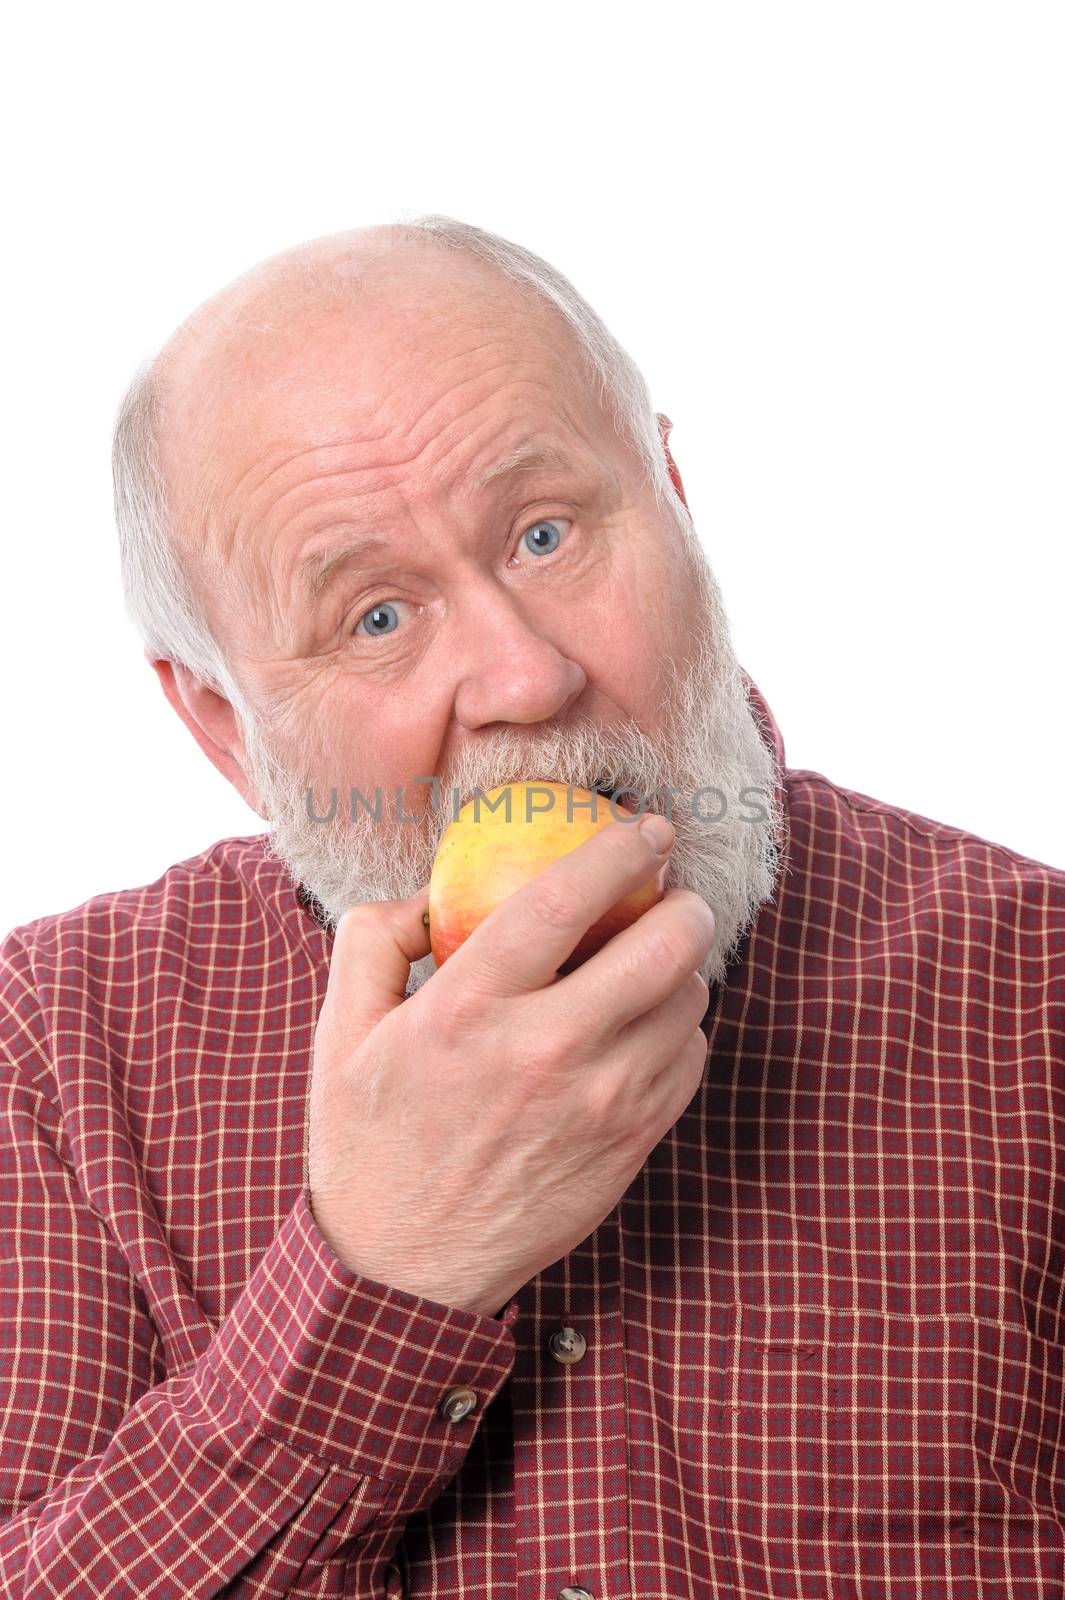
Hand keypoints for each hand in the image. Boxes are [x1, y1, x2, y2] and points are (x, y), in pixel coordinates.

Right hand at [306, 813, 714, 1316]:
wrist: (403, 1272)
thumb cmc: (369, 1140)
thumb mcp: (342, 1030)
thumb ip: (376, 936)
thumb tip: (434, 887)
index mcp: (466, 1009)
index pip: (562, 899)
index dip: (618, 848)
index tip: (645, 827)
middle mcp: (543, 1052)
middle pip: (660, 947)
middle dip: (685, 903)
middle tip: (672, 893)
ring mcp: (597, 1106)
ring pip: (686, 1004)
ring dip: (682, 969)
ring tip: (653, 963)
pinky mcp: (629, 1148)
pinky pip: (689, 1063)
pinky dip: (681, 1031)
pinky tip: (648, 1027)